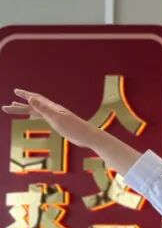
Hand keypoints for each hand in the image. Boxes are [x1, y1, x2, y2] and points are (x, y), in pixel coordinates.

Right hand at [5, 89, 140, 174]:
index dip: (25, 95)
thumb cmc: (74, 128)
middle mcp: (53, 110)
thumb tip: (30, 98)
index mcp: (52, 108)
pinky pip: (43, 117)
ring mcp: (56, 117)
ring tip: (14, 109)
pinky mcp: (59, 124)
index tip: (15, 91)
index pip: (36, 99)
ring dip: (25, 109)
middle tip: (7, 105)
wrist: (88, 136)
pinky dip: (35, 115)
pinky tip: (33, 116)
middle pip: (33, 105)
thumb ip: (43, 108)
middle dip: (20, 105)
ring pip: (37, 111)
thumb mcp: (56, 118)